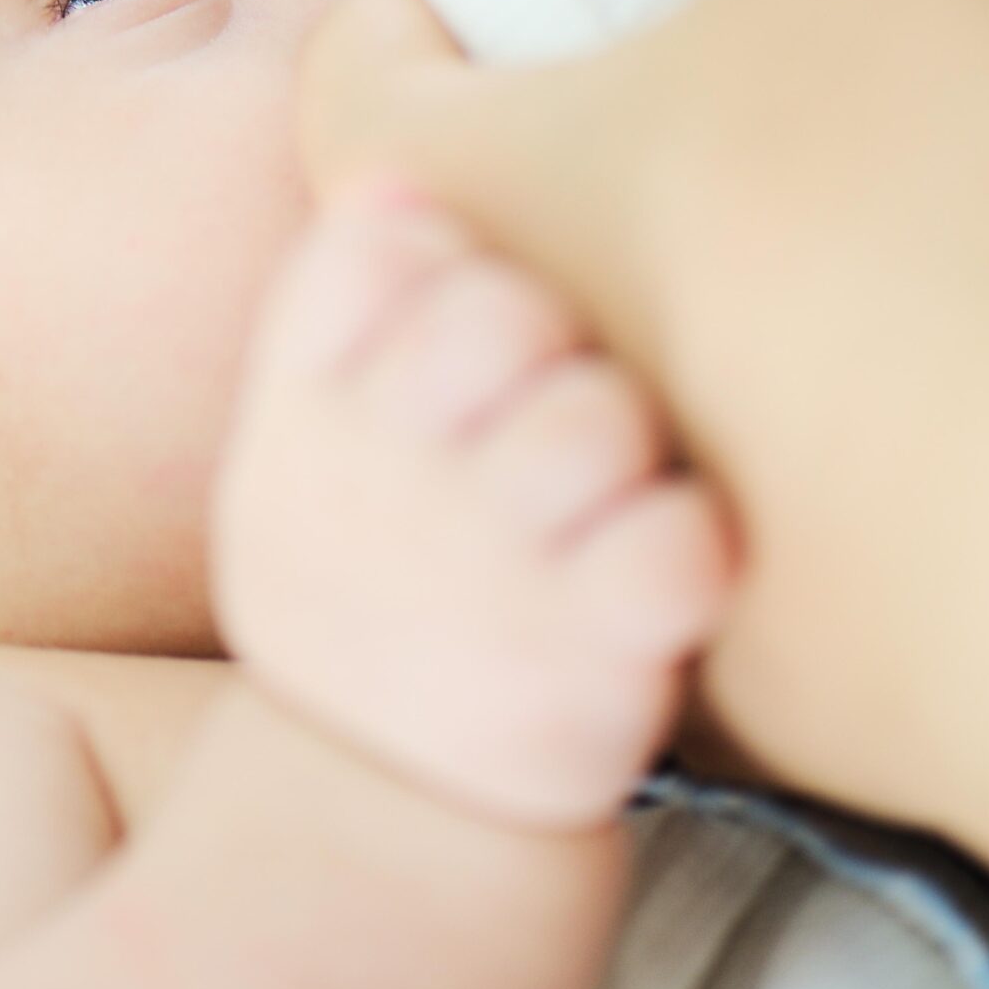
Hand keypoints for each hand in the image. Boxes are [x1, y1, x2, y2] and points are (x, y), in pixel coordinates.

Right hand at [211, 185, 726, 828]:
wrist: (384, 808)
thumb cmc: (371, 580)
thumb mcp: (299, 447)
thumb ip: (338, 307)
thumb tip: (394, 180)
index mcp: (300, 422)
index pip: (379, 251)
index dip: (443, 262)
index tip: (453, 335)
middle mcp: (378, 490)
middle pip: (502, 309)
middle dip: (546, 337)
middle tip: (542, 407)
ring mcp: (486, 580)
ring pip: (601, 414)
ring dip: (623, 441)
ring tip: (597, 497)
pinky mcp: (594, 668)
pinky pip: (684, 541)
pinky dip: (689, 544)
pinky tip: (653, 572)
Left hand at [299, 0, 988, 810]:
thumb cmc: (912, 193)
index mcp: (460, 187)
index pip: (350, 76)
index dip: (399, 5)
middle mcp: (501, 370)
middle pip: (458, 233)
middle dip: (524, 155)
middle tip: (639, 95)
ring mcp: (612, 516)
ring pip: (584, 380)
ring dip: (646, 307)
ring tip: (775, 241)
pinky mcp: (745, 643)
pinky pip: (719, 503)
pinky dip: (766, 438)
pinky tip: (881, 399)